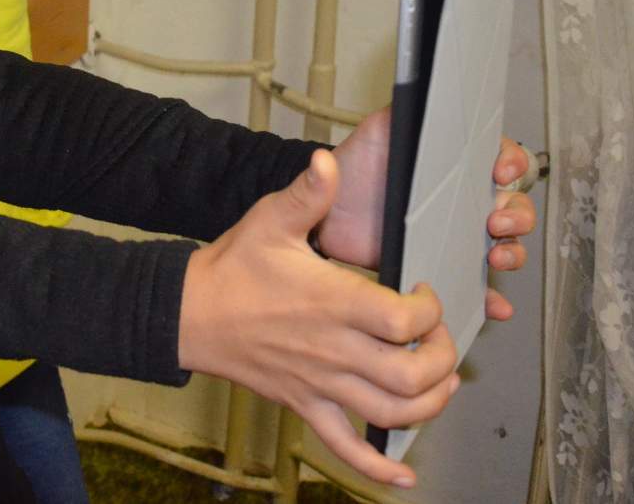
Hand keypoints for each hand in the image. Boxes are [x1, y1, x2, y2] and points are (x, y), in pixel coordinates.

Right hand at [179, 149, 458, 488]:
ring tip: (441, 381)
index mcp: (331, 303)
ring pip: (392, 413)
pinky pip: (346, 448)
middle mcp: (333, 351)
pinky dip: (378, 468)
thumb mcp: (269, 219)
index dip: (431, 310)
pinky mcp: (306, 405)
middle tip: (441, 336)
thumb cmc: (233, 267)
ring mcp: (320, 385)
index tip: (425, 292)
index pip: (405, 321)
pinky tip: (403, 474)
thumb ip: (308, 194)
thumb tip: (328, 161)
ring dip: (430, 405)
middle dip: (444, 358)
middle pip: (411, 375)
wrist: (190, 313)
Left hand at [318, 109, 536, 319]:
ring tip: (495, 259)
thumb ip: (403, 113)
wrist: (325, 214)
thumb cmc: (355, 167)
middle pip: (514, 205)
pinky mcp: (442, 266)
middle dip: (517, 215)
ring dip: (512, 254)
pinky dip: (490, 299)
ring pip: (505, 245)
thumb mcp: (380, 131)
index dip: (512, 163)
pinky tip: (495, 307)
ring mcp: (457, 235)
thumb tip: (421, 91)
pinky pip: (476, 287)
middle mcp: (466, 200)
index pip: (504, 159)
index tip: (500, 170)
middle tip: (495, 221)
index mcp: (458, 165)